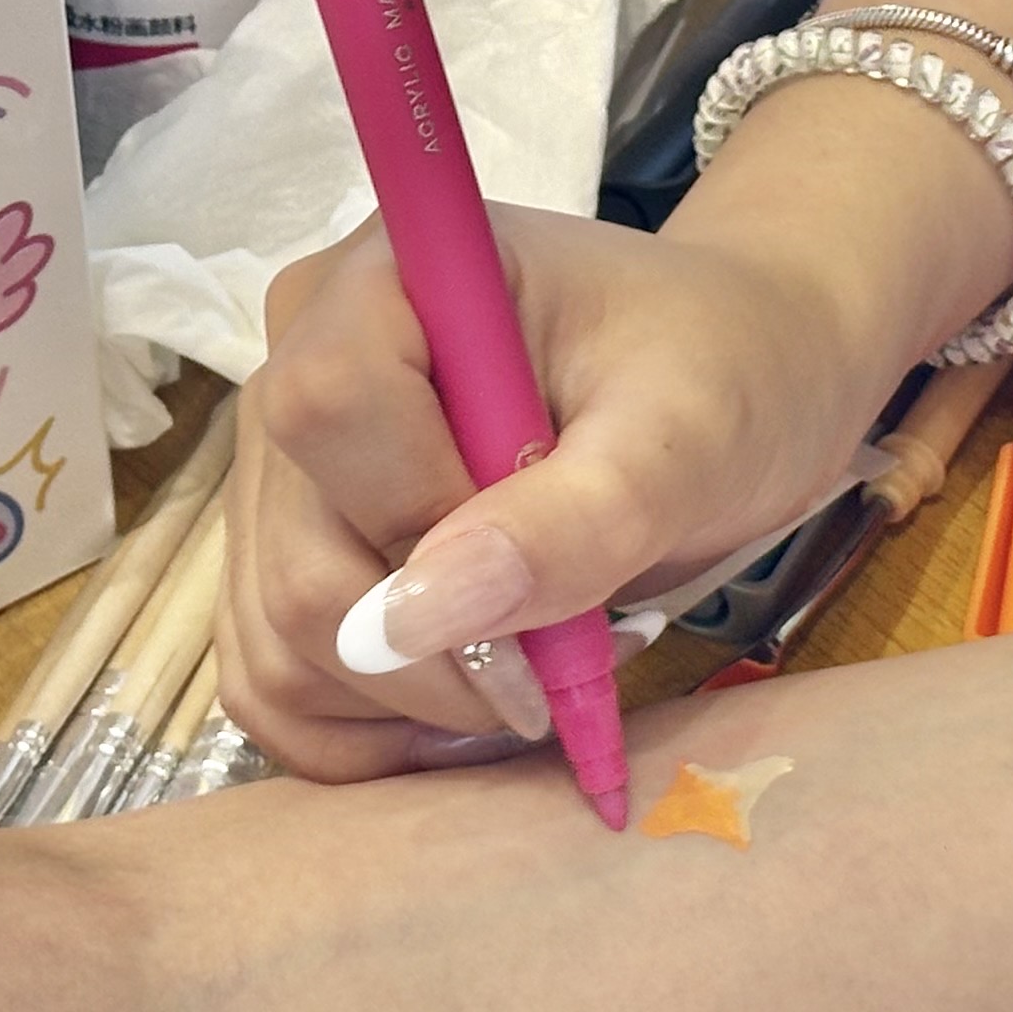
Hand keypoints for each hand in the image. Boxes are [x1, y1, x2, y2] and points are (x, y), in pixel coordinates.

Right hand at [219, 207, 906, 778]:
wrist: (736, 382)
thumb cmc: (723, 376)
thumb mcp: (684, 440)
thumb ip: (569, 520)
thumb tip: (418, 615)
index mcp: (385, 279)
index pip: (327, 410)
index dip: (422, 524)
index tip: (552, 575)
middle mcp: (298, 361)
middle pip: (298, 557)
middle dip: (437, 657)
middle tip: (567, 674)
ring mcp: (283, 469)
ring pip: (277, 641)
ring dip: (409, 708)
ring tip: (538, 681)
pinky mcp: (292, 554)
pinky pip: (277, 683)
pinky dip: (372, 732)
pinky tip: (477, 707)